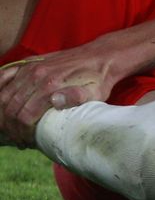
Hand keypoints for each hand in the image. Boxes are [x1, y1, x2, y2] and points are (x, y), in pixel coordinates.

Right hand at [0, 49, 116, 146]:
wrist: (100, 57)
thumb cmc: (98, 79)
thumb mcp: (95, 92)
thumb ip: (77, 97)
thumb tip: (55, 102)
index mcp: (50, 85)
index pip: (25, 115)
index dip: (22, 132)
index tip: (27, 142)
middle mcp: (35, 75)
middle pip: (11, 108)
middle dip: (11, 127)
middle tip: (19, 139)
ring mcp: (30, 68)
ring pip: (5, 96)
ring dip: (4, 115)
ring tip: (12, 128)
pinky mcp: (28, 64)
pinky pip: (5, 79)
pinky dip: (1, 94)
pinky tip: (4, 107)